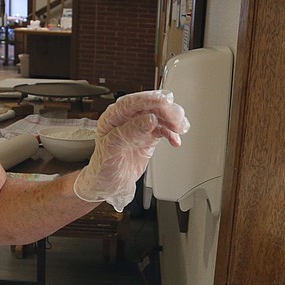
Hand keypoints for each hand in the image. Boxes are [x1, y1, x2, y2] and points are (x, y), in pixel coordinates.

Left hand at [74, 90, 189, 210]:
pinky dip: (172, 133)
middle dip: (166, 111)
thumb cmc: (104, 167)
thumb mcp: (112, 149)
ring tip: (180, 129)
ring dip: (172, 121)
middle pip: (149, 107)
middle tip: (177, 119)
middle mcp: (126, 119)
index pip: (131, 103)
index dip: (148, 99)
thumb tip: (149, 119)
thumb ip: (129, 132)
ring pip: (159, 116)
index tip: (164, 101)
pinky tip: (175, 140)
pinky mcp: (148, 136)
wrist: (110, 185)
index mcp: (112, 117)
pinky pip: (163, 129)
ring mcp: (139, 127)